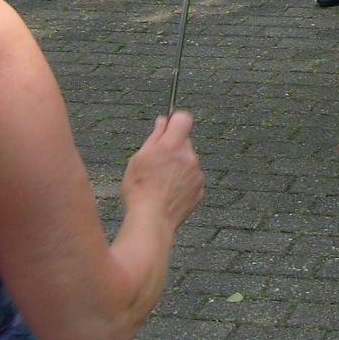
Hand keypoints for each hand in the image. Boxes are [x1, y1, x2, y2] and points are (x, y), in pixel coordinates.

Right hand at [121, 113, 203, 233]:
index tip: (168, 126)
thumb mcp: (139, 159)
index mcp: (172, 145)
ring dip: (177, 167)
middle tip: (156, 164)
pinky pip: (191, 179)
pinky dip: (182, 182)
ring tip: (160, 183)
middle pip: (184, 142)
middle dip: (172, 148)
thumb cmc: (140, 190)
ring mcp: (197, 174)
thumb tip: (163, 122)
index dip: (175, 120)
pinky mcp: (199, 189)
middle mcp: (189, 157)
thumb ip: (155, 137)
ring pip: (188, 162)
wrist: (152, 220)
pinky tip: (167, 193)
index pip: (184, 119)